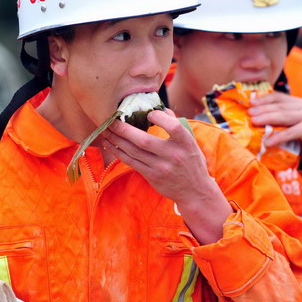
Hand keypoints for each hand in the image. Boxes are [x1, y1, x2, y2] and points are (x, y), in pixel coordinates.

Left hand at [102, 108, 231, 243]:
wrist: (195, 191)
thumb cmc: (192, 162)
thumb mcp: (191, 143)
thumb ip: (177, 125)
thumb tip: (161, 109)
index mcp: (186, 143)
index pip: (173, 127)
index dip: (159, 117)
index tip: (149, 113)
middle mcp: (173, 155)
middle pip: (144, 140)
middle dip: (124, 129)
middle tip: (112, 120)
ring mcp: (162, 167)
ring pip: (134, 151)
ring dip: (117, 140)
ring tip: (106, 130)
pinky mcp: (152, 176)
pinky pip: (132, 162)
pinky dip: (119, 153)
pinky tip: (111, 144)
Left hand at [248, 91, 301, 166]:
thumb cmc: (301, 140)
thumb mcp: (290, 125)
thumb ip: (278, 119)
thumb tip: (253, 118)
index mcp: (299, 103)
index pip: (279, 97)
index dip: (264, 99)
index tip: (250, 102)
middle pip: (280, 106)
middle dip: (262, 109)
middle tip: (249, 113)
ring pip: (284, 116)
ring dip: (267, 118)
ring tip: (254, 122)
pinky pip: (291, 132)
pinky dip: (278, 137)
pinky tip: (268, 141)